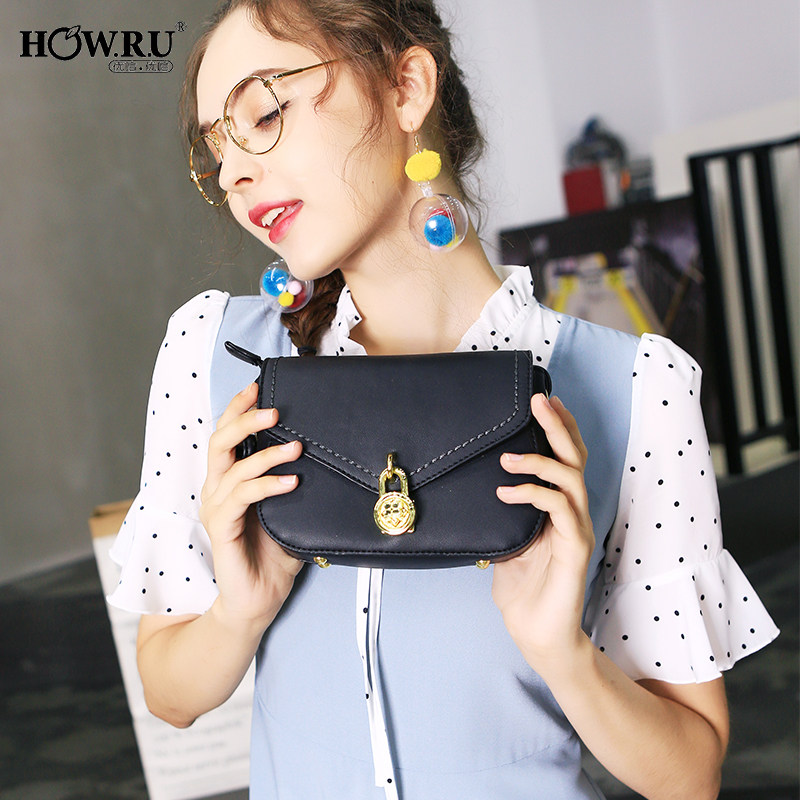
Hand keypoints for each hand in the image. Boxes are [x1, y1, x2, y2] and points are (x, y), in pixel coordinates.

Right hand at [199, 382, 303, 628]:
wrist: (258, 601)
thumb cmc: (273, 554)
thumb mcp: (291, 511)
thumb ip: (297, 484)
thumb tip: (326, 456)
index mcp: (229, 481)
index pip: (227, 435)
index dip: (238, 408)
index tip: (258, 385)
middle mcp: (218, 490)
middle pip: (220, 442)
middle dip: (243, 419)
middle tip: (273, 410)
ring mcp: (217, 510)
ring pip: (232, 468)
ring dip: (265, 454)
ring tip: (296, 447)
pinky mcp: (221, 530)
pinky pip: (240, 499)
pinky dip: (265, 485)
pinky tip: (290, 481)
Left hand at [492, 394, 593, 669]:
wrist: (536, 636)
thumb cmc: (521, 592)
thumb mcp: (503, 543)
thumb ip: (499, 516)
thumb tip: (474, 489)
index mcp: (558, 509)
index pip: (565, 459)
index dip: (558, 429)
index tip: (542, 400)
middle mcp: (572, 514)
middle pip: (575, 459)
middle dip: (559, 426)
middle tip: (539, 399)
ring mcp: (576, 530)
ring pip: (572, 479)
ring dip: (542, 460)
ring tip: (508, 456)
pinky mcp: (574, 549)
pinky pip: (560, 510)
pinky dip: (534, 494)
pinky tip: (506, 492)